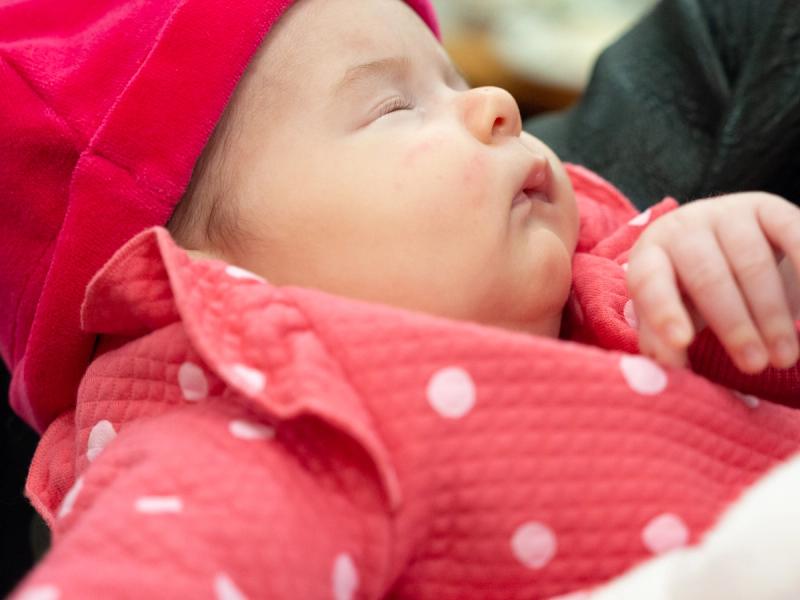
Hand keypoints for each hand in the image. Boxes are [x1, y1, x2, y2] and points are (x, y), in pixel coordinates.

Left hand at [626, 192, 799, 372]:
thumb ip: (661, 338)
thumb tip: (671, 365)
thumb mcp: (670, 311)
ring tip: (783, 356)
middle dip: (734, 326)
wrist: (723, 241)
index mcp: (650, 254)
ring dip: (772, 313)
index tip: (682, 342)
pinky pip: (790, 234)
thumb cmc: (688, 289)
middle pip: (708, 277)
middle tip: (754, 365)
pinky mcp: (767, 207)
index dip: (664, 311)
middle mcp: (684, 227)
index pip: (649, 281)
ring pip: (751, 263)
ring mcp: (727, 213)